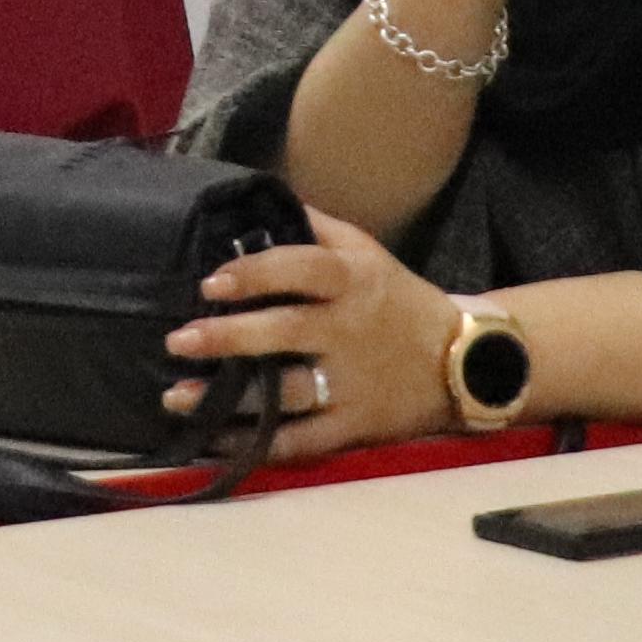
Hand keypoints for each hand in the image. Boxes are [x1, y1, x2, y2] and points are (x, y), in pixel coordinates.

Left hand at [162, 206, 463, 454]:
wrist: (465, 361)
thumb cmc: (398, 299)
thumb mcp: (366, 250)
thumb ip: (315, 226)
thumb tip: (259, 196)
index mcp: (352, 282)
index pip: (301, 270)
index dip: (255, 273)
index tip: (210, 283)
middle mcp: (350, 332)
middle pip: (286, 333)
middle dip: (228, 338)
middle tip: (178, 340)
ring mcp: (353, 384)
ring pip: (287, 394)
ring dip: (229, 399)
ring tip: (175, 397)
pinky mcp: (355, 427)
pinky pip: (300, 442)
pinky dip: (256, 445)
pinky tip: (214, 439)